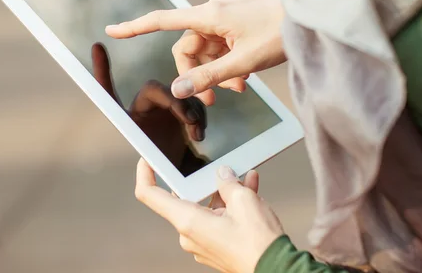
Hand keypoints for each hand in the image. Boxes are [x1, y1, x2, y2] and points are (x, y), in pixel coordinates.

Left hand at [91, 43, 207, 172]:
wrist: (185, 175)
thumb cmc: (162, 164)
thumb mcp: (147, 155)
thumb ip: (143, 146)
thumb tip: (127, 102)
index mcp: (130, 116)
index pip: (113, 91)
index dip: (102, 69)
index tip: (97, 47)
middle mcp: (146, 106)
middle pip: (159, 90)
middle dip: (175, 102)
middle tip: (187, 120)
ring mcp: (167, 105)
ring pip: (181, 96)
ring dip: (191, 113)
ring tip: (196, 134)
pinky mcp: (186, 108)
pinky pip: (194, 103)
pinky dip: (199, 117)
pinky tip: (199, 135)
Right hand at [106, 0, 285, 104]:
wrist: (310, 17)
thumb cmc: (279, 33)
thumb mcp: (242, 63)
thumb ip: (208, 77)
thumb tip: (178, 90)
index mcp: (209, 15)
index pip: (162, 20)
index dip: (135, 28)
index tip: (112, 31)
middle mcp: (212, 13)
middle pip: (188, 48)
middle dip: (196, 75)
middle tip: (212, 101)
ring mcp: (225, 18)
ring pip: (206, 51)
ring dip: (216, 73)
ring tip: (238, 89)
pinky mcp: (236, 24)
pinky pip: (221, 48)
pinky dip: (226, 65)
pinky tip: (243, 79)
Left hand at [134, 158, 284, 272]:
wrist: (276, 270)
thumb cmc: (257, 243)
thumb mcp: (244, 199)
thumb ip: (227, 182)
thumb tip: (222, 174)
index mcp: (187, 221)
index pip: (150, 195)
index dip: (145, 174)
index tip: (148, 160)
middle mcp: (189, 234)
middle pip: (185, 198)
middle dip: (205, 181)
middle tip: (222, 167)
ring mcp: (201, 243)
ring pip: (206, 208)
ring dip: (225, 193)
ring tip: (246, 178)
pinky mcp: (215, 248)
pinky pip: (217, 220)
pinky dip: (230, 206)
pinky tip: (249, 190)